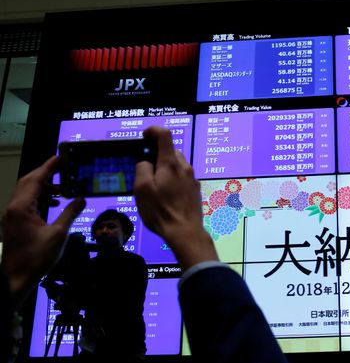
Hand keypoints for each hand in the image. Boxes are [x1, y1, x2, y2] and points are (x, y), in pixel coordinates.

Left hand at [1, 156, 84, 309]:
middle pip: (28, 182)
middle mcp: (14, 208)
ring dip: (44, 187)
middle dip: (46, 174)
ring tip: (63, 187)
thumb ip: (70, 213)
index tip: (61, 158)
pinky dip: (41, 198)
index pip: (36, 179)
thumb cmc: (37, 257)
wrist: (17, 278)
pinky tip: (55, 204)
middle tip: (64, 168)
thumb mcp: (58, 234)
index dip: (49, 167)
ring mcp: (13, 216)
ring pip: (27, 192)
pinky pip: (27, 203)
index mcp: (22, 207)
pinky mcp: (15, 223)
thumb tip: (81, 198)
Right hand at [134, 126, 217, 269]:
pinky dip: (173, 179)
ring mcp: (192, 179)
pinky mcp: (195, 190)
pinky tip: (166, 194)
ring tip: (154, 184)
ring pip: (177, 164)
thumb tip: (146, 161)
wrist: (184, 231)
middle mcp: (185, 167)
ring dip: (165, 168)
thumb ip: (142, 168)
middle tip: (145, 167)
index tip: (144, 137)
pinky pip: (182, 177)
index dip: (153, 130)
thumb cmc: (160, 210)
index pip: (165, 135)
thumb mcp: (142, 188)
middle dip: (157, 154)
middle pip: (171, 151)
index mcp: (171, 163)